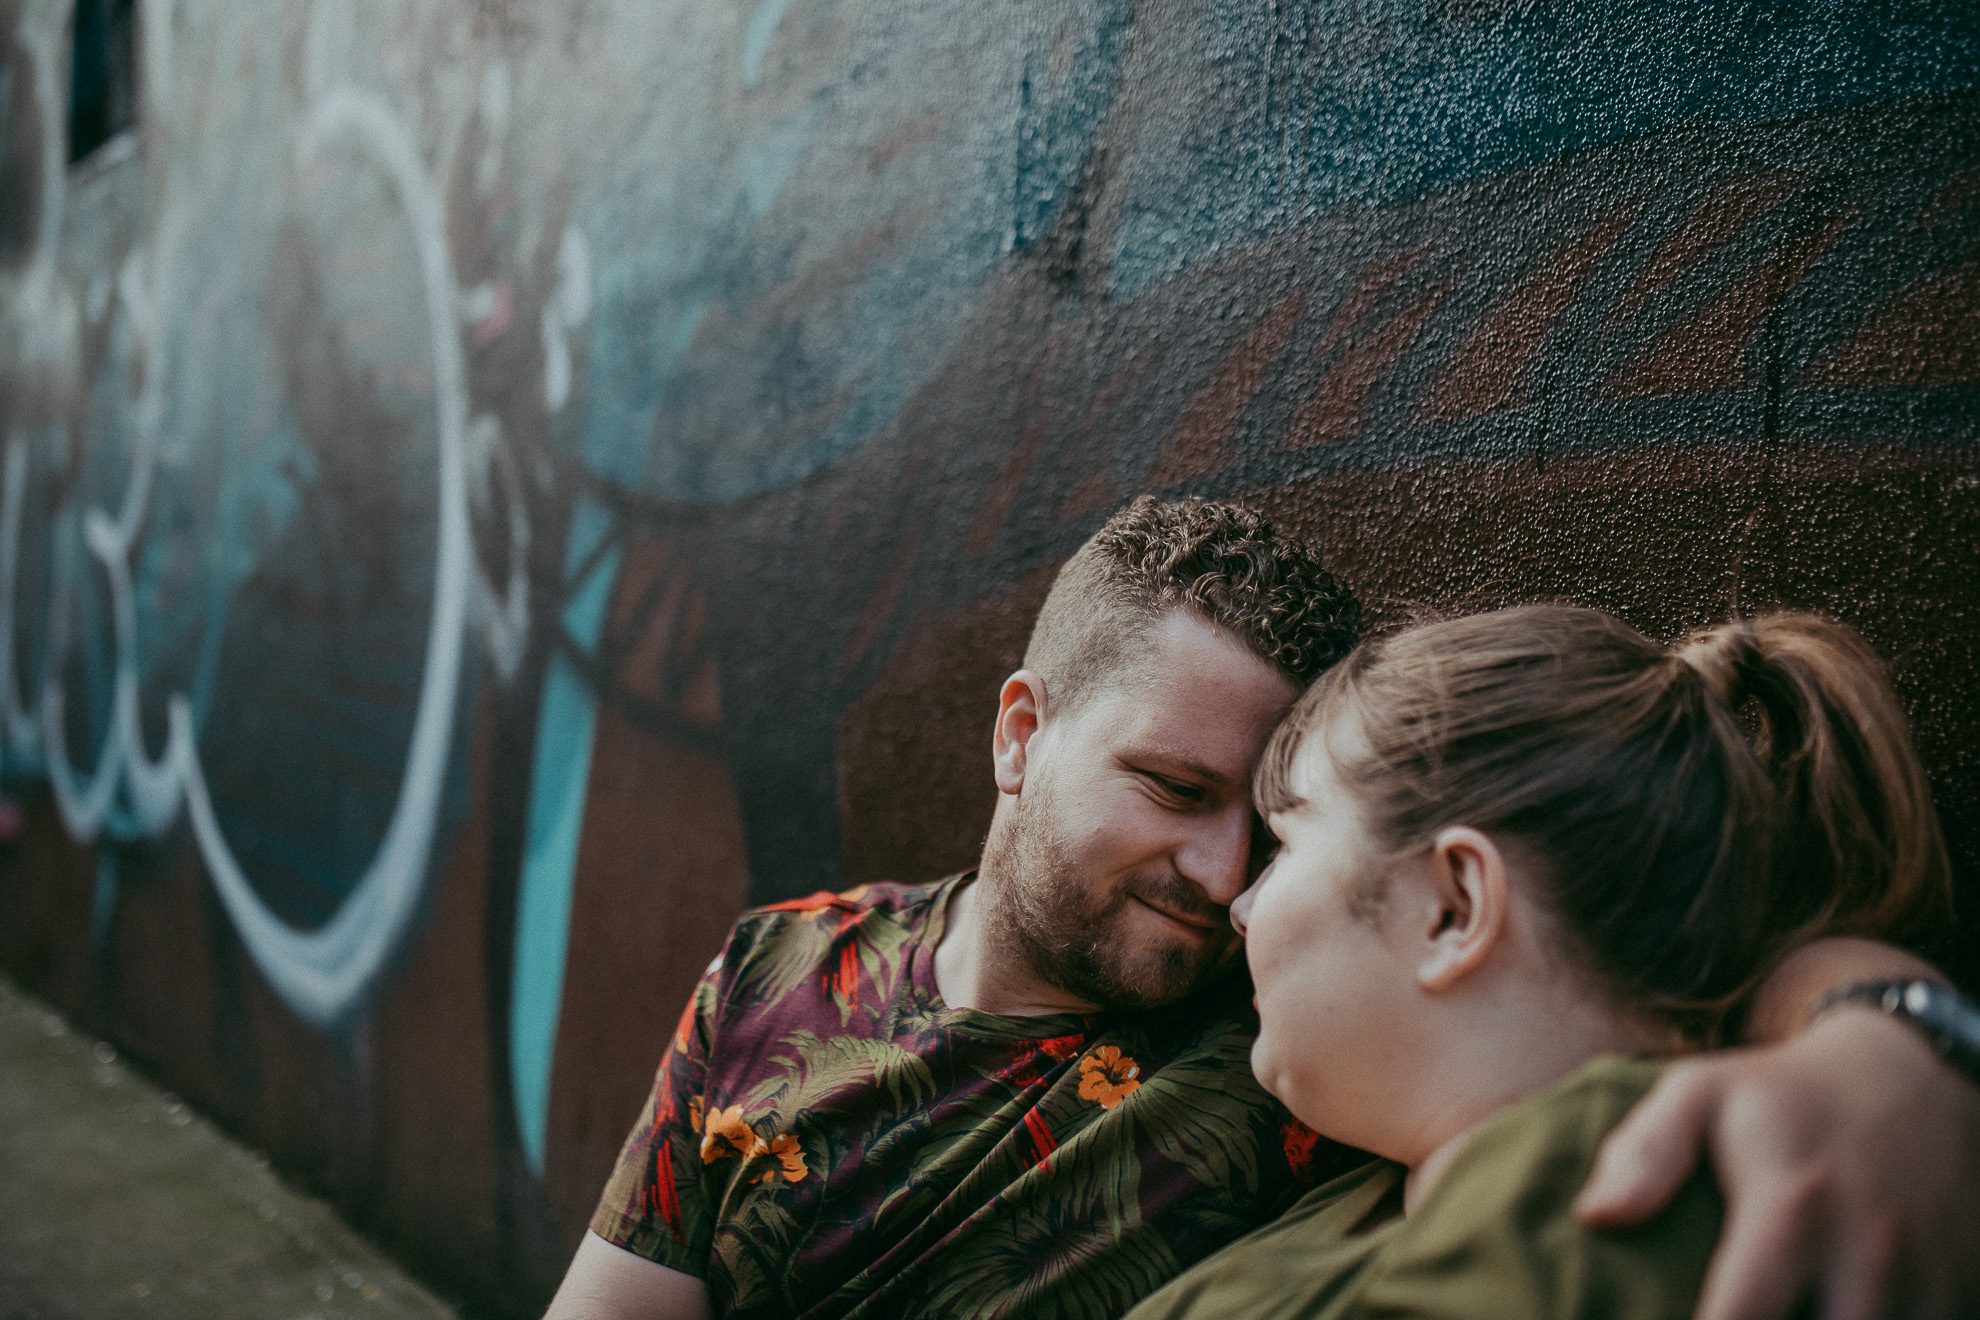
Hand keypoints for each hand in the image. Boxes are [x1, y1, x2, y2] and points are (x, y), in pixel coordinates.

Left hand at [1575, 1009, 1979, 1319]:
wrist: (1912, 1077)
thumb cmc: (1781, 1097)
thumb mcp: (1700, 1093)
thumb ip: (1643, 1152)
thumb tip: (1594, 1217)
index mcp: (1793, 1205)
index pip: (1741, 1316)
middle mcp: (1868, 1252)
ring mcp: (1923, 1280)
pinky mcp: (1959, 1292)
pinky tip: (1815, 1315)